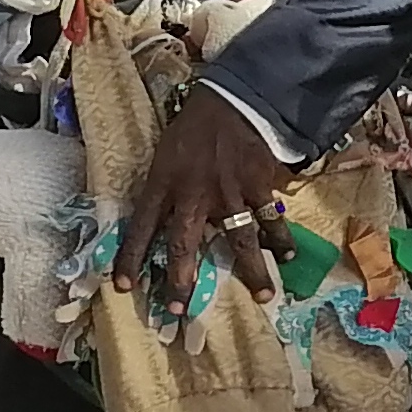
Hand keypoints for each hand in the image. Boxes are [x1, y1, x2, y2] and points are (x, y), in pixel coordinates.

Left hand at [116, 88, 288, 310]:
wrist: (232, 99)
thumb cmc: (193, 127)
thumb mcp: (165, 155)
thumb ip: (164, 189)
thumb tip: (160, 221)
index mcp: (162, 184)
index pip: (140, 228)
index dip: (129, 259)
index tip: (123, 287)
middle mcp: (192, 195)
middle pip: (183, 246)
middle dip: (180, 282)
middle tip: (179, 312)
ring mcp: (227, 193)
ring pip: (238, 239)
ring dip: (251, 270)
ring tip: (263, 295)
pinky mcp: (256, 185)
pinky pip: (269, 218)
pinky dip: (281, 239)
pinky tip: (288, 257)